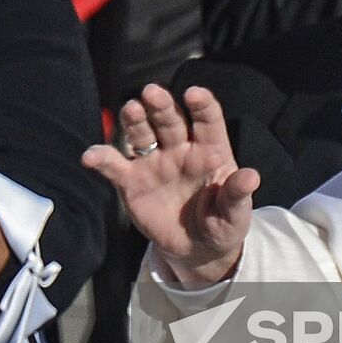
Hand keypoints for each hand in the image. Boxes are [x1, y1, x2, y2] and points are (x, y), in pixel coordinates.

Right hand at [82, 84, 258, 284]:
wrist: (196, 249)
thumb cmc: (221, 224)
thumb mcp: (235, 214)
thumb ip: (238, 195)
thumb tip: (251, 177)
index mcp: (210, 149)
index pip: (207, 120)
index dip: (201, 105)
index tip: (194, 95)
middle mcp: (179, 148)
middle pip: (169, 120)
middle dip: (161, 105)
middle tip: (153, 93)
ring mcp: (153, 162)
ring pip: (141, 133)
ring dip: (134, 120)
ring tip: (130, 110)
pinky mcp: (131, 181)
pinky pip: (114, 166)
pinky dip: (101, 158)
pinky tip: (90, 156)